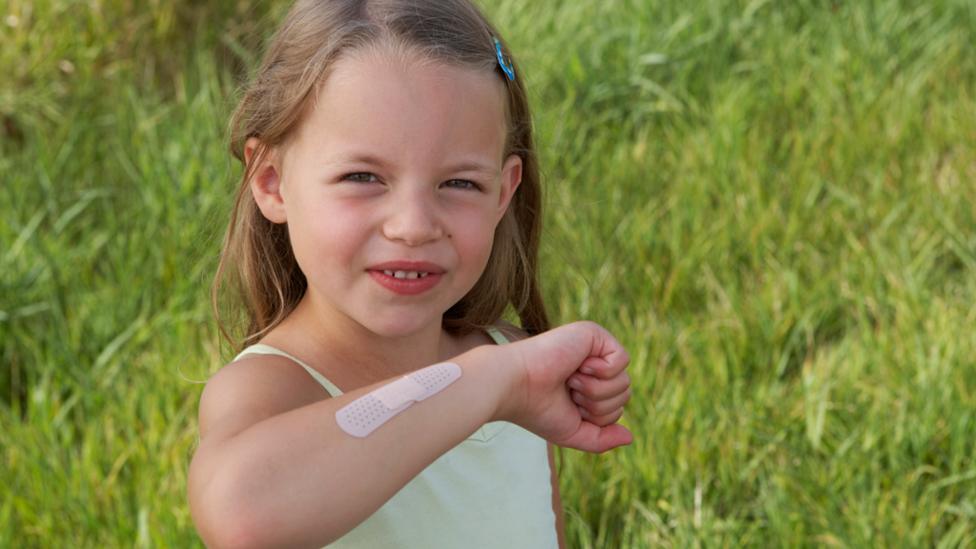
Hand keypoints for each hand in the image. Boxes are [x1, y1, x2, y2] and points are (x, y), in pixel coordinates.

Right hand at [498, 321, 632, 452]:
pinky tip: (578, 366)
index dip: (598, 416)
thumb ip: (602, 439)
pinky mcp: (593, 333)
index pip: (618, 406)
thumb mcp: (573, 433)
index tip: (569, 405)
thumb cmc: (537, 410)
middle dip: (599, 404)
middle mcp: (592, 364)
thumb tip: (630, 437)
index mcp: (587, 384)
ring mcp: (593, 347)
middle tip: (569, 392)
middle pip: (625, 393)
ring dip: (596, 390)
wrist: (515, 386)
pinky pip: (622, 360)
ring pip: (625, 380)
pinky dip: (602, 371)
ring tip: (570, 379)